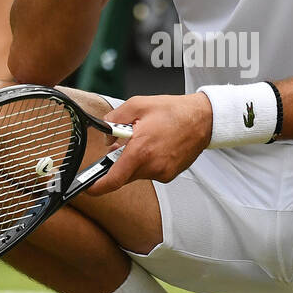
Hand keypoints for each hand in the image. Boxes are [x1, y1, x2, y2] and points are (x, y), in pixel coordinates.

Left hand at [84, 93, 212, 195]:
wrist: (203, 119)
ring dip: (135, 160)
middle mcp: (152, 166)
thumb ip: (114, 119)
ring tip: (148, 140)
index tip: (88, 187)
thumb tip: (105, 135)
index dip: (97, 187)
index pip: (113, 179)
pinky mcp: (170, 175)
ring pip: (137, 173)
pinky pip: (150, 172)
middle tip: (127, 143)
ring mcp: (162, 172)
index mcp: (140, 150)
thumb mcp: (137, 105)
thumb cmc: (174, 111)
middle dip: (119, 162)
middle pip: (124, 174)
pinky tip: (158, 146)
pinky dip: (148, 161)